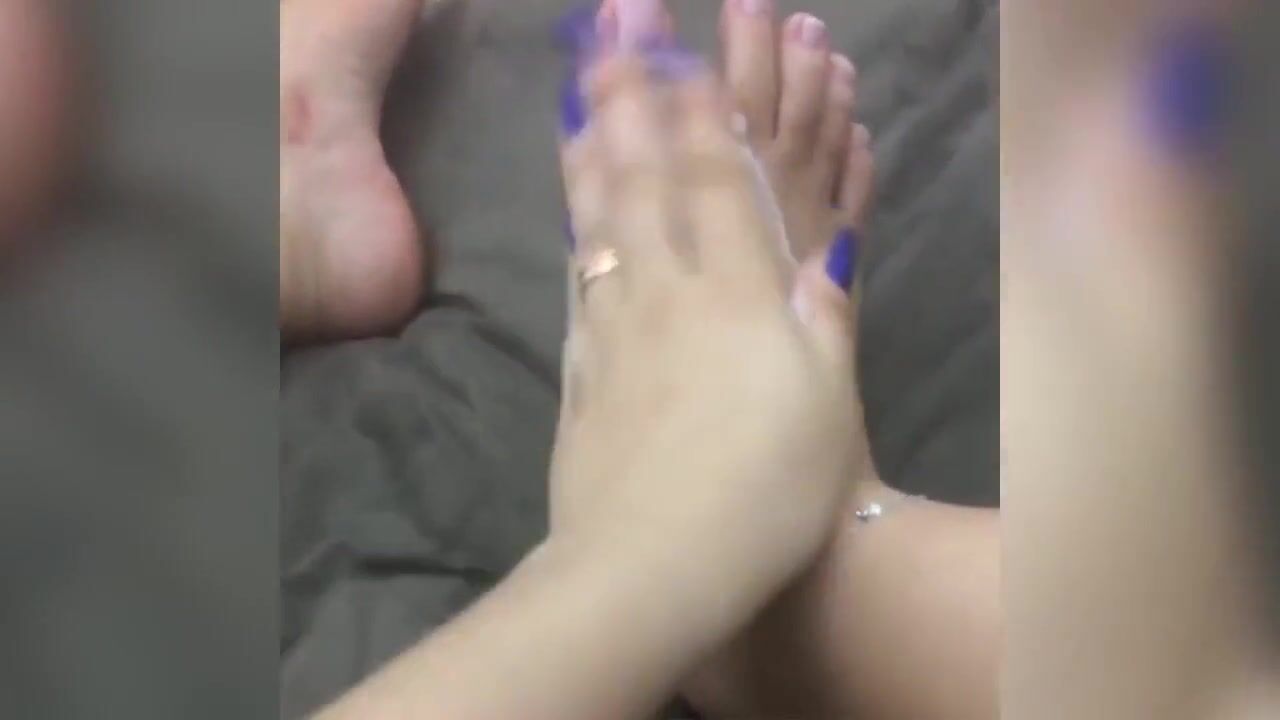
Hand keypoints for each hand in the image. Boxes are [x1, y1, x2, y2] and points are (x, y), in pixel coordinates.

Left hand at [550, 48, 866, 629]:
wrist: (651, 567)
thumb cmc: (763, 490)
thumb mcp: (826, 401)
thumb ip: (822, 315)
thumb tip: (825, 245)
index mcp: (734, 295)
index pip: (717, 183)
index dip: (702, 114)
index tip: (682, 53)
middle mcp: (664, 295)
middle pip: (643, 182)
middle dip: (629, 102)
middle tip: (609, 37)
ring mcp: (611, 332)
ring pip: (598, 223)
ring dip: (589, 153)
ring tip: (576, 100)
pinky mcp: (578, 375)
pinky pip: (576, 284)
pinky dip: (574, 237)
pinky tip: (570, 222)